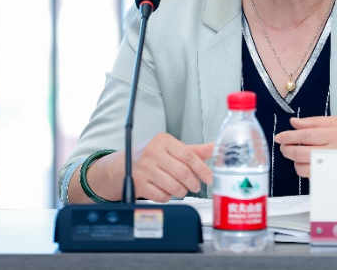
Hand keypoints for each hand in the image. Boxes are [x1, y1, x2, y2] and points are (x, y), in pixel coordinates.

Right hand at [89, 133, 213, 202]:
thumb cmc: (151, 156)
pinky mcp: (138, 183)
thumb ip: (194, 150)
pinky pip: (162, 195)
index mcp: (163, 140)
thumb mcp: (171, 148)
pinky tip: (165, 191)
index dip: (202, 169)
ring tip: (181, 189)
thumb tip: (216, 147)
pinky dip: (168, 197)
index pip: (188, 155)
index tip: (209, 178)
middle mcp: (152, 152)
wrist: (120, 166)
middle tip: (196, 186)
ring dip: (181, 192)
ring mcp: (144, 168)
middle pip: (182, 172)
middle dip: (193, 183)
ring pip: (173, 186)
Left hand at [273, 116, 336, 177]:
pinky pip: (311, 176)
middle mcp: (334, 151)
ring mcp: (333, 167)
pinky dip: (305, 170)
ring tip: (298, 155)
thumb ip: (314, 122)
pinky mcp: (332, 178)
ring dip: (296, 162)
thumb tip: (293, 122)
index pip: (305, 135)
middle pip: (301, 153)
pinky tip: (309, 163)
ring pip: (303, 168)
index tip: (279, 137)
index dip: (289, 136)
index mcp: (336, 133)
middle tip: (284, 147)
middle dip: (288, 150)